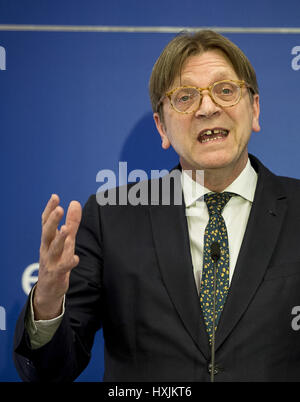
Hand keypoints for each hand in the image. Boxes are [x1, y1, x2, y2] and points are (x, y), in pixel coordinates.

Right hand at [33, 194, 81, 319]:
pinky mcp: (56, 274)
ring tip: (66, 229)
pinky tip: (76, 258)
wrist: (49, 289)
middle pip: (47, 233)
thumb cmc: (57, 260)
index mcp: (48, 239)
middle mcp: (46, 248)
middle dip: (52, 221)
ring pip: (53, 248)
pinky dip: (69, 262)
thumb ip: (71, 222)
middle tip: (59, 209)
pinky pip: (62, 268)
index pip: (45, 222)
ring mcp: (50, 261)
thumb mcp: (65, 240)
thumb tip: (74, 202)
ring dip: (59, 239)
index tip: (55, 197)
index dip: (49, 209)